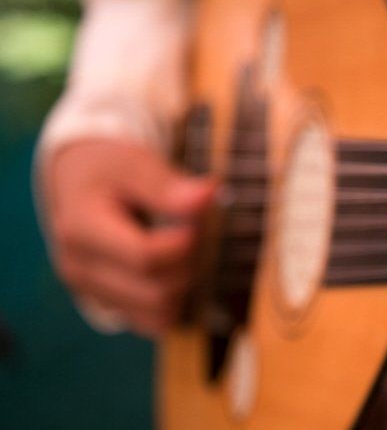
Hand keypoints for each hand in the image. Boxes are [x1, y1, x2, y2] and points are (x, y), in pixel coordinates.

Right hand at [43, 140, 214, 336]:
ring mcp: (90, 291)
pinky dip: (174, 300)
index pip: (144, 257)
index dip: (185, 244)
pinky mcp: (107, 304)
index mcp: (80, 229)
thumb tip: (208, 195)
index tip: (199, 222)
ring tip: (184, 249)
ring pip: (159, 313)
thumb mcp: (137, 164)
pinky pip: (154, 322)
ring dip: (184, 284)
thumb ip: (169, 186)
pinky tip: (174, 268)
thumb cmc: (111, 170)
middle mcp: (78, 268)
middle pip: (156, 291)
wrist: (80, 183)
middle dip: (189, 264)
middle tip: (197, 233)